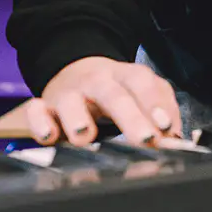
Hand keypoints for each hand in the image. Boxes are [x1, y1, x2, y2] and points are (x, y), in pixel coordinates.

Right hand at [24, 57, 181, 146]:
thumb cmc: (117, 90)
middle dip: (130, 117)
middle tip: (145, 139)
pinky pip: (36, 111)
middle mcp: (97, 82)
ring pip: (72, 102)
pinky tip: (48, 136)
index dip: (155, 104)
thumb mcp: (143, 93)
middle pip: (114, 95)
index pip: (143, 83)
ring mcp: (69, 94)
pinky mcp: (44, 107)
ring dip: (78, 118)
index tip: (166, 128)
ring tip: (85, 136)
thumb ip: (163, 112)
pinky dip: (39, 122)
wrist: (77, 71)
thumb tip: (176, 140)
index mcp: (125, 76)